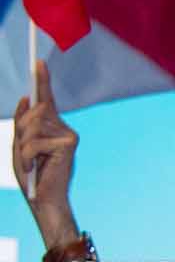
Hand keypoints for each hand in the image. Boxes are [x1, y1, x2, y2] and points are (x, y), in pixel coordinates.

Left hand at [11, 60, 78, 245]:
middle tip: (24, 157)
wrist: (43, 199)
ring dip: (22, 148)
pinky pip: (35, 141)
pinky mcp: (69, 143)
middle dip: (21, 131)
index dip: (42, 80)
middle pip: (33, 112)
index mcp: (50, 127)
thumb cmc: (31, 175)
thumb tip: (27, 97)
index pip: (44, 100)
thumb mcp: (18, 146)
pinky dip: (27, 156)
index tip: (38, 62)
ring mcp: (68, 134)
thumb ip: (22, 123)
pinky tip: (34, 167)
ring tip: (29, 165)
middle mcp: (62, 127)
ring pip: (32, 126)